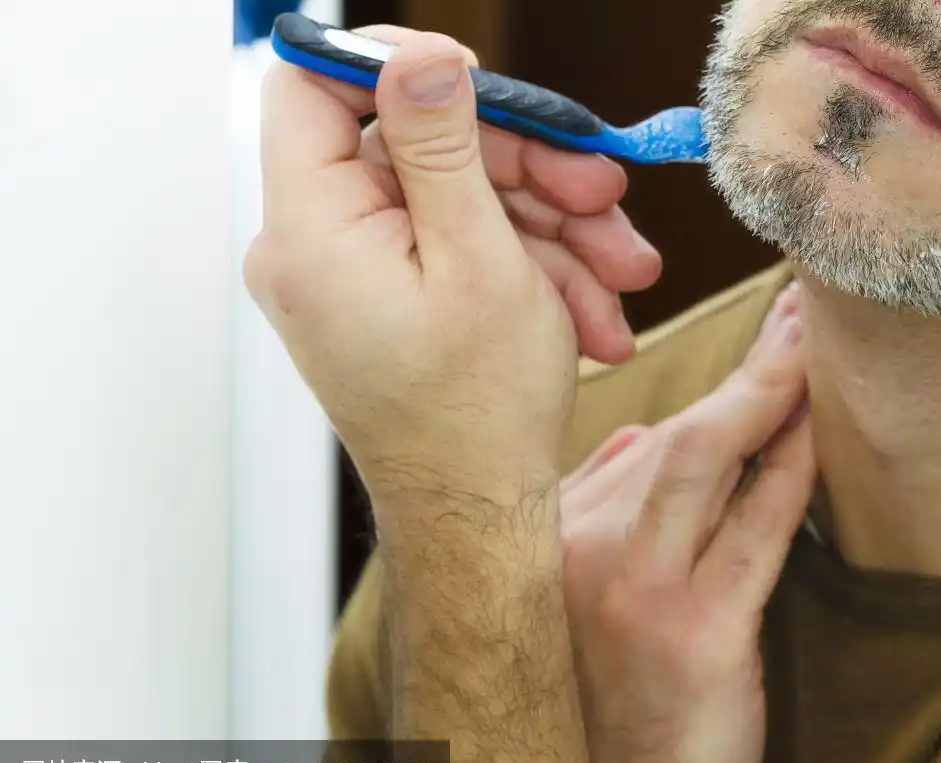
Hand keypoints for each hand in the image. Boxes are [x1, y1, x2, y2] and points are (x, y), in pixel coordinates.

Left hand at [247, 29, 633, 493]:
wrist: (479, 516)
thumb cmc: (478, 416)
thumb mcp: (479, 261)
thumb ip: (440, 147)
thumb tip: (416, 58)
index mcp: (313, 232)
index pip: (311, 86)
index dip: (394, 65)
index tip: (478, 82)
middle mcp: (317, 250)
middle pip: (414, 146)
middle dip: (522, 167)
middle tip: (602, 193)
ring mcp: (353, 276)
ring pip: (454, 199)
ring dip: (549, 228)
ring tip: (620, 276)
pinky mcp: (388, 298)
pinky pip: (455, 247)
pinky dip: (527, 267)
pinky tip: (591, 311)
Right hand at [560, 284, 814, 762]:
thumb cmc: (611, 698)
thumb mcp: (585, 599)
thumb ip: (605, 509)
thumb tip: (642, 433)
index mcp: (555, 539)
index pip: (645, 442)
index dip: (713, 388)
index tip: (764, 335)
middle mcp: (582, 554)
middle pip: (677, 435)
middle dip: (752, 367)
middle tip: (805, 313)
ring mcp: (635, 592)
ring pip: (707, 459)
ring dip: (773, 390)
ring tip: (819, 341)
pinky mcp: (695, 635)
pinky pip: (755, 528)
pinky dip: (792, 468)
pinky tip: (820, 428)